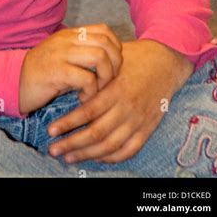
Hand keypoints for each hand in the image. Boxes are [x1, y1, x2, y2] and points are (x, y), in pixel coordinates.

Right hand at [19, 23, 122, 115]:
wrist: (13, 81)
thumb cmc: (42, 72)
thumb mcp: (63, 56)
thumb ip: (82, 52)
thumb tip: (110, 59)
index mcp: (70, 34)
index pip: (104, 30)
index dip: (116, 48)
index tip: (113, 66)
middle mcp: (67, 40)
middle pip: (106, 43)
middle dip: (116, 65)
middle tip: (108, 81)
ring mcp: (61, 54)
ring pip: (100, 57)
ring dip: (106, 78)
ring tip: (97, 90)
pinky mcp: (57, 71)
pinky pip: (87, 78)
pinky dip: (91, 91)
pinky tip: (83, 98)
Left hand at [47, 39, 194, 163]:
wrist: (166, 62)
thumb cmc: (134, 58)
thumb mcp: (112, 62)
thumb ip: (94, 77)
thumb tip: (70, 90)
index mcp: (116, 89)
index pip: (88, 111)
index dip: (68, 123)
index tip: (51, 130)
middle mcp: (127, 107)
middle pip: (96, 133)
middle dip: (72, 143)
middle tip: (54, 149)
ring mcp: (138, 120)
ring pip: (110, 145)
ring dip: (87, 154)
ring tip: (68, 157)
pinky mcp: (148, 129)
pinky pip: (129, 150)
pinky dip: (111, 157)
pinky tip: (95, 157)